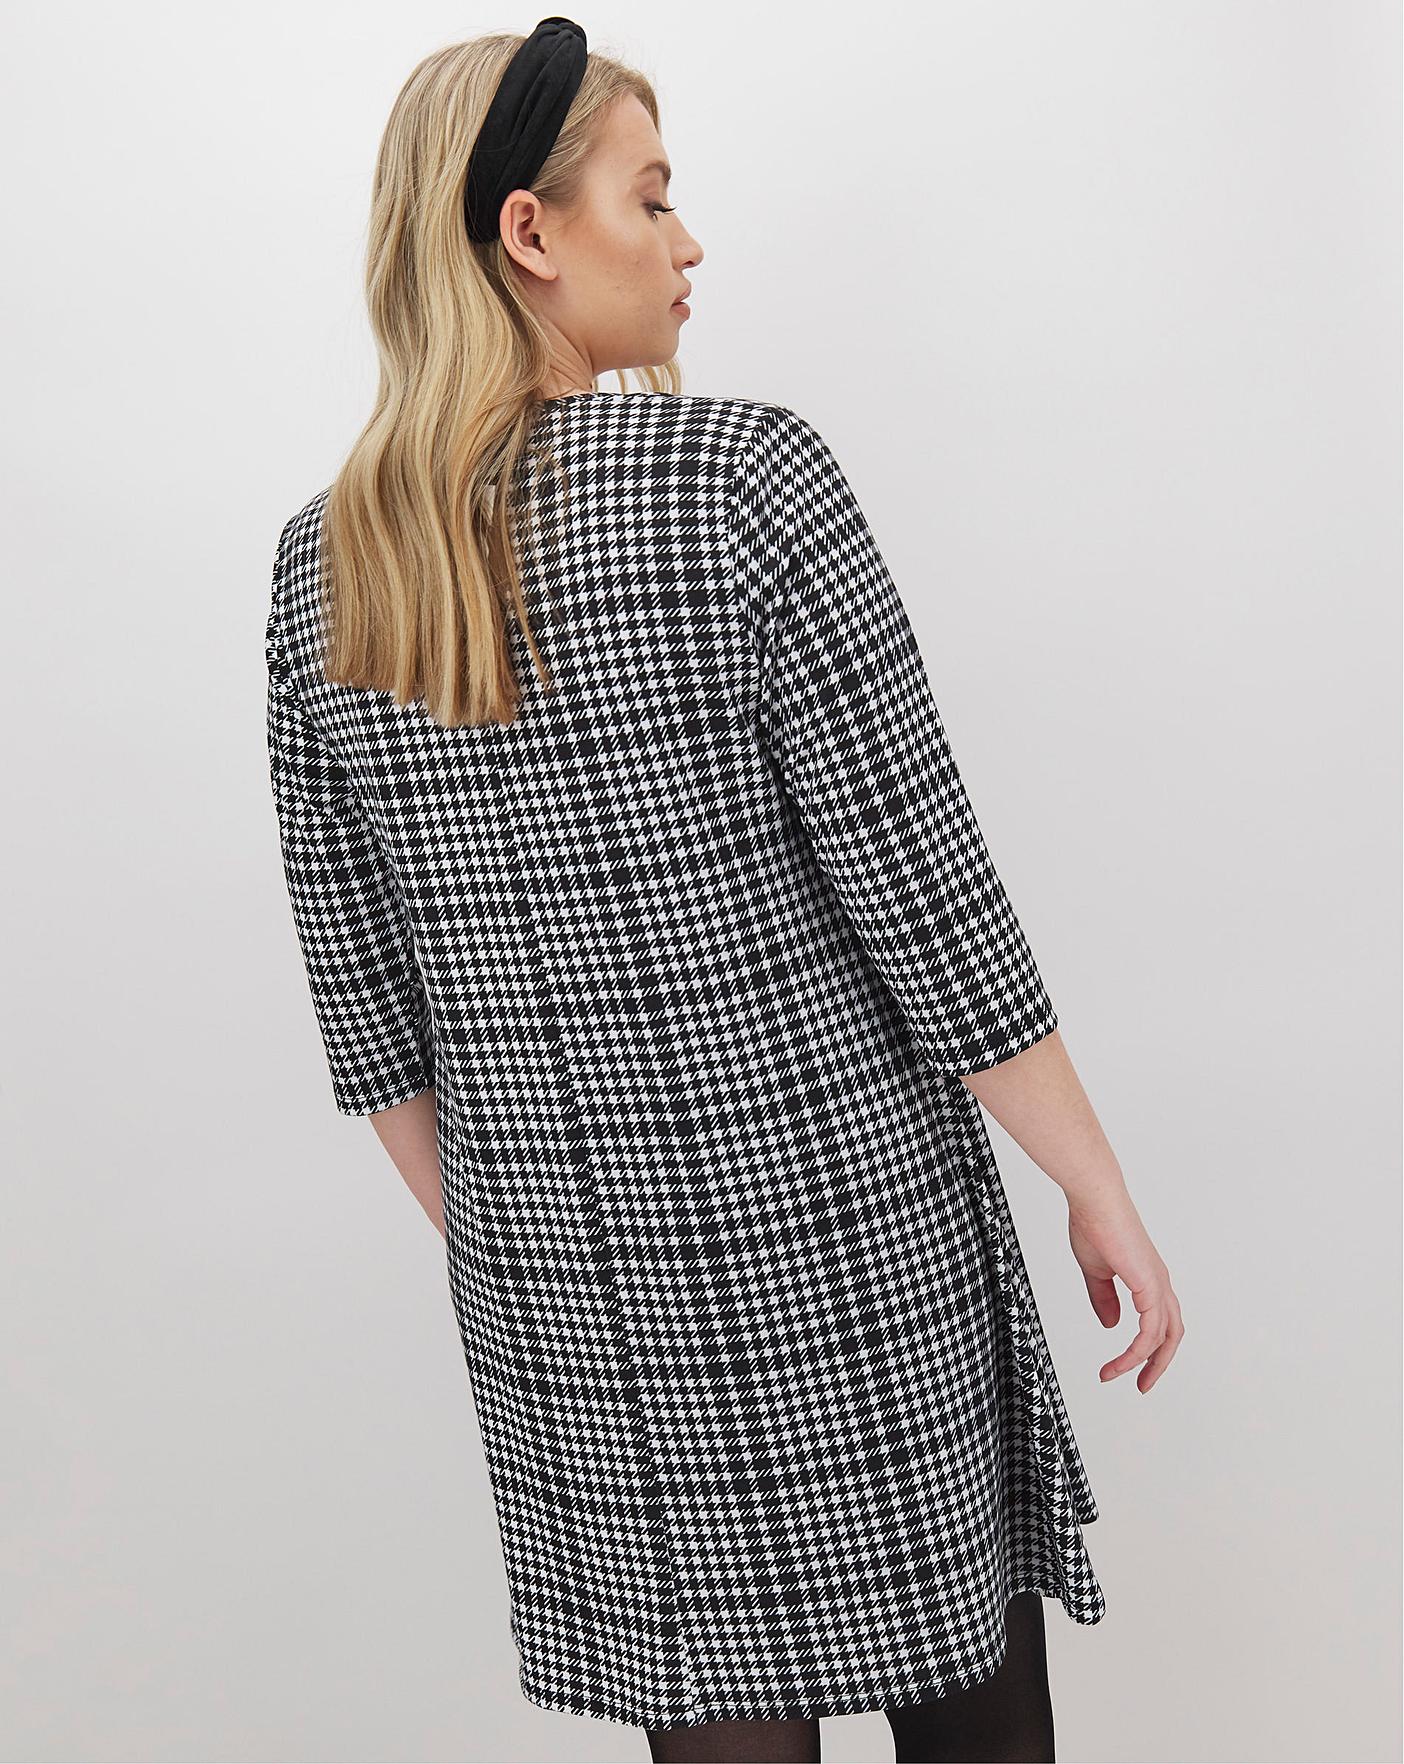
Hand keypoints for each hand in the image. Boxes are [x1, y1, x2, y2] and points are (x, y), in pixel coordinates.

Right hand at [1067, 1188, 1183, 1392]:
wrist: (1094, 1201)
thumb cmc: (1093, 1226)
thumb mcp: (1095, 1271)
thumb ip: (1103, 1298)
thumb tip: (1111, 1325)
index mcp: (1148, 1279)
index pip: (1159, 1321)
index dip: (1148, 1347)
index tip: (1128, 1367)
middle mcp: (1159, 1283)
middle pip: (1172, 1335)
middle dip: (1157, 1364)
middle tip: (1140, 1385)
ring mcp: (1157, 1284)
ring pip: (1164, 1336)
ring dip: (1142, 1362)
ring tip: (1117, 1377)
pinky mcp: (1149, 1286)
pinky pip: (1150, 1330)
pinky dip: (1137, 1350)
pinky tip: (1120, 1360)